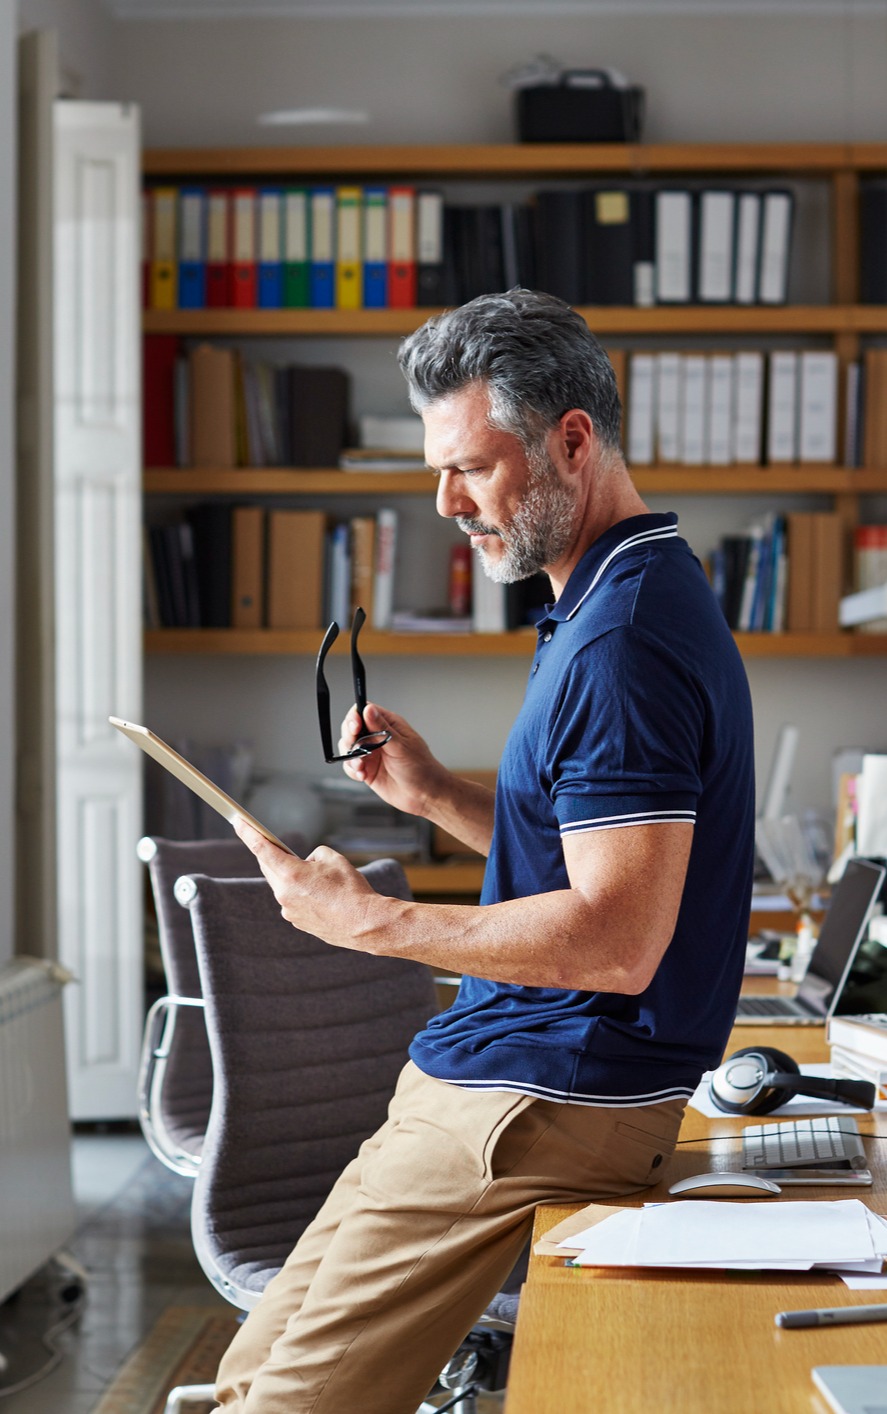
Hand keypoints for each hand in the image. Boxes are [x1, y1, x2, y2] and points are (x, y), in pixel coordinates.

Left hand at [232, 817, 379, 951]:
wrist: (364, 923)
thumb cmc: (351, 890)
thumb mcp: (333, 858)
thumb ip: (313, 855)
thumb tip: (306, 864)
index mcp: (291, 874)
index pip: (261, 848)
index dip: (248, 833)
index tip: (237, 822)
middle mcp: (284, 894)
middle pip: (269, 867)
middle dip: (272, 855)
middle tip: (277, 845)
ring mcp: (289, 910)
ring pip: (281, 885)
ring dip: (291, 876)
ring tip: (316, 877)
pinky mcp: (297, 921)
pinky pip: (292, 900)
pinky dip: (300, 893)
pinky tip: (320, 894)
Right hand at [338, 701, 447, 816]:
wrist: (425, 795)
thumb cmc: (421, 768)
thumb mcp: (401, 746)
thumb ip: (381, 729)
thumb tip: (368, 709)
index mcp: (389, 725)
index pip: (364, 711)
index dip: (355, 716)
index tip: (354, 727)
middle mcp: (377, 737)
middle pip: (351, 728)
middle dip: (349, 738)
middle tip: (354, 748)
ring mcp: (371, 753)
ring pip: (348, 747)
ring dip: (351, 756)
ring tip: (361, 766)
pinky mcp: (367, 769)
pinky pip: (351, 766)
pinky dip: (353, 770)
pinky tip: (363, 775)